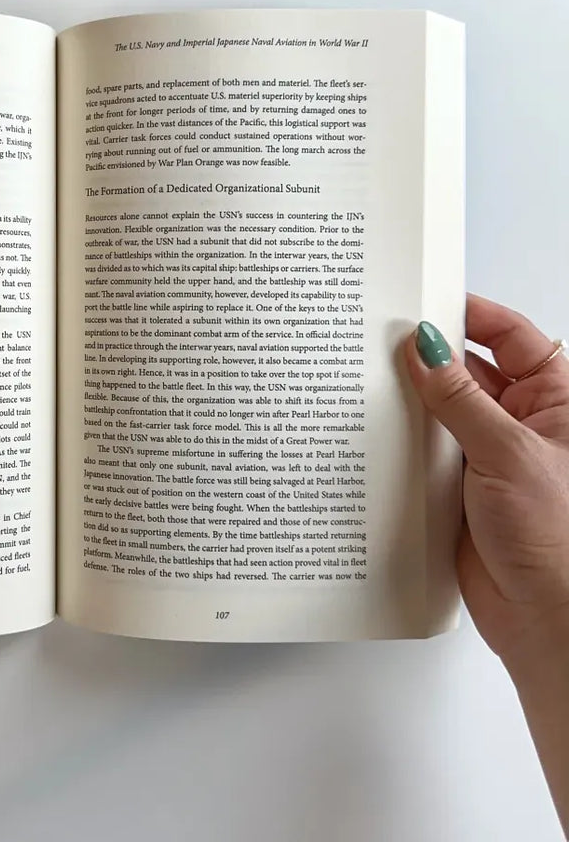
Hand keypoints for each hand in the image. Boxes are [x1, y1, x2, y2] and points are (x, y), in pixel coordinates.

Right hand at [408, 293, 568, 831]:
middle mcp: (522, 424)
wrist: (544, 619)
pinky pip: (424, 451)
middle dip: (430, 358)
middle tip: (383, 341)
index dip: (472, 316)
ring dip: (412, 401)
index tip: (426, 302)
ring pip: (441, 411)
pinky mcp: (457, 488)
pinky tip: (375, 430)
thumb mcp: (509, 452)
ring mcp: (487, 456)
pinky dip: (401, 441)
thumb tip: (425, 350)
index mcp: (556, 403)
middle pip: (471, 371)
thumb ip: (459, 399)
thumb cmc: (558, 539)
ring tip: (371, 380)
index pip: (513, 338)